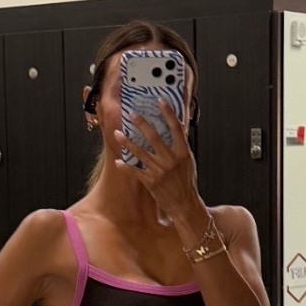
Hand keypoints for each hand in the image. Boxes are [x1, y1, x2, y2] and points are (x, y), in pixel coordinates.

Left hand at [113, 97, 199, 223]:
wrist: (184, 204)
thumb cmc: (186, 181)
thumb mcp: (188, 161)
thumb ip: (180, 146)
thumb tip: (175, 127)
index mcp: (183, 153)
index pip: (176, 128)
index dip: (168, 113)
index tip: (160, 101)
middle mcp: (171, 160)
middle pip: (155, 137)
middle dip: (142, 124)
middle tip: (131, 114)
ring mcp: (160, 171)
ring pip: (140, 153)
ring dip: (127, 142)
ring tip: (117, 133)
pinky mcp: (151, 182)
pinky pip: (135, 171)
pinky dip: (125, 166)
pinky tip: (118, 161)